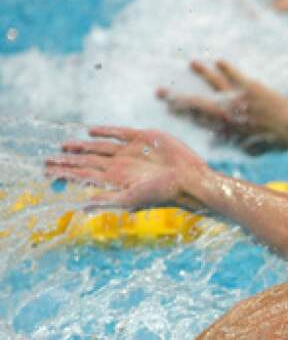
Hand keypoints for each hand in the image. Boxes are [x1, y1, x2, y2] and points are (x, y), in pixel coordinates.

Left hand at [45, 126, 206, 210]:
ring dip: (81, 146)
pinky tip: (91, 131)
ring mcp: (130, 151)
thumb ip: (107, 201)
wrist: (189, 179)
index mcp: (114, 180)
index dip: (64, 172)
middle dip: (67, 160)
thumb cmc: (163, 193)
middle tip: (46, 159)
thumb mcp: (132, 199)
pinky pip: (119, 132)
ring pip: (99, 147)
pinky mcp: (143, 137)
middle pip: (87, 161)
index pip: (83, 174)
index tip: (45, 170)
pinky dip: (105, 131)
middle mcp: (119, 165)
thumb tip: (80, 208)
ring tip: (63, 145)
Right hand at [157, 60, 287, 153]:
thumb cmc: (280, 141)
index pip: (200, 121)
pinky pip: (236, 75)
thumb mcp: (257, 148)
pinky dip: (227, 68)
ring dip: (203, 73)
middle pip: (198, 104)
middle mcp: (229, 114)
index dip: (184, 115)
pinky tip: (219, 60)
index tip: (170, 109)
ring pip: (215, 84)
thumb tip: (227, 146)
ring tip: (192, 63)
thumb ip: (242, 146)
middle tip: (159, 92)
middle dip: (178, 98)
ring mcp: (239, 99)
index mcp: (229, 129)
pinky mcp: (251, 88)